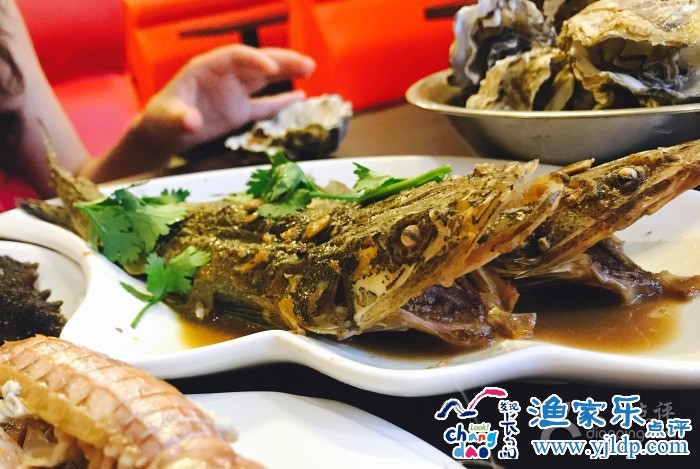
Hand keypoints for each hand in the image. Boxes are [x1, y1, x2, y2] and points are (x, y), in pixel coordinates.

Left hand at [138, 45, 315, 153]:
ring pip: (265, 79)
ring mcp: (234, 93)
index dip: (254, 60)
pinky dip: (282, 103)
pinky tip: (302, 99)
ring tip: (310, 70)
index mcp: (206, 68)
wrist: (162, 135)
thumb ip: (180, 119)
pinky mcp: (240, 112)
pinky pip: (264, 105)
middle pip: (257, 63)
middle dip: (282, 61)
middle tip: (306, 65)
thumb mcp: (166, 119)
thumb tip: (192, 123)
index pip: (235, 57)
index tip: (271, 70)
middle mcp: (224, 76)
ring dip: (287, 74)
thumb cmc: (160, 121)